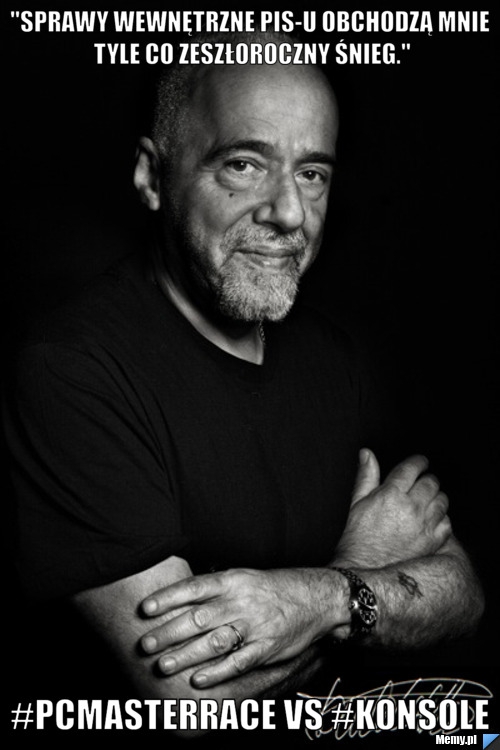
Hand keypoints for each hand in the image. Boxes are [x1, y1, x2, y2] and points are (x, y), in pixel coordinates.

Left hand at [140, 567, 338, 687]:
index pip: (195, 587)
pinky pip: (239, 662)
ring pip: (215, 642)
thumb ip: (213, 588)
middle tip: (145, 644)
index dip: (168, 597)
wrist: (316, 597)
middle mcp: (241, 602)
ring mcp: (254, 625)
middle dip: (169, 631)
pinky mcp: (267, 647)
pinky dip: (217, 672)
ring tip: (163, 665)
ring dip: (187, 654)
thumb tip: (175, 595)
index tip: (145, 608)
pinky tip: (198, 680)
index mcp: (233, 580)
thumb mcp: (243, 577)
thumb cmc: (271, 588)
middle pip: (199, 617)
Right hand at [333, 449, 451, 568]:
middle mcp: (411, 507)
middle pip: (431, 482)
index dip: (419, 461)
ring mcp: (424, 525)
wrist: (365, 570)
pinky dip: (442, 518)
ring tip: (426, 501)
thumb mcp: (357, 502)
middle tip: (422, 483)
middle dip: (427, 479)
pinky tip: (431, 520)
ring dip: (436, 497)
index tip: (420, 462)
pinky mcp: (433, 542)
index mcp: (391, 494)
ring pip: (442, 500)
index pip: (412, 468)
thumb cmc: (358, 537)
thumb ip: (366, 475)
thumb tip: (367, 453)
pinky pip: (447, 522)